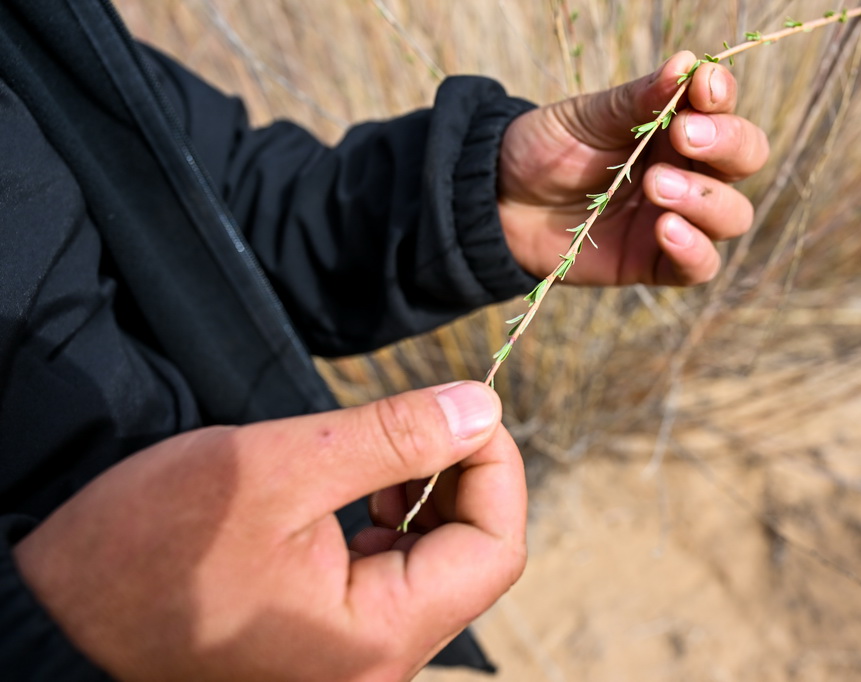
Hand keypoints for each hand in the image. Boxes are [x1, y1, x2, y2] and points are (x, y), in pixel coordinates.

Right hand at [13, 382, 524, 681]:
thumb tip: (480, 407)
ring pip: (436, 568)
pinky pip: (394, 580)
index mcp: (375, 637)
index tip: (471, 408)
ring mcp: (353, 659)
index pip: (494, 550)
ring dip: (429, 499)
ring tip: (388, 455)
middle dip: (462, 479)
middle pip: (472, 560)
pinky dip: (394, 525)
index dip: (497, 467)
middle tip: (430, 421)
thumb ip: (392, 436)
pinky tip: (366, 492)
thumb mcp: (278, 467)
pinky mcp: (328, 642)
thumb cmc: (149, 545)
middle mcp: (376, 665)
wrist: (61, 608)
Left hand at [498, 51, 769, 285]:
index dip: (722, 98)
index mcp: (675, 127)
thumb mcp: (586, 118)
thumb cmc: (546, 150)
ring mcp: (677, 218)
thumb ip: (636, 100)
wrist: (500, 202)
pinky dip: (694, 249)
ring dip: (705, 198)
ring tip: (656, 185)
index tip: (702, 87)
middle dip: (726, 145)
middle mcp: (688, 171)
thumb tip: (686, 62)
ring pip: (732, 215)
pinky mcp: (657, 262)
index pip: (724, 110)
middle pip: (745, 159)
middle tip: (682, 136)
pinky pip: (701, 266)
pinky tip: (666, 229)